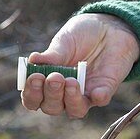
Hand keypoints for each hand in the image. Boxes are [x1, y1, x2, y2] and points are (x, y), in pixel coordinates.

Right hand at [20, 13, 139, 118]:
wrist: (108, 27)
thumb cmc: (81, 36)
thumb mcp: (64, 42)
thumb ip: (51, 56)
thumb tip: (32, 61)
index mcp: (47, 82)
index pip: (33, 99)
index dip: (31, 93)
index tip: (34, 76)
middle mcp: (64, 93)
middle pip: (52, 107)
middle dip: (51, 94)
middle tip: (54, 77)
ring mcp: (85, 94)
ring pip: (75, 110)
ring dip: (70, 99)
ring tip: (70, 81)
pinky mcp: (104, 90)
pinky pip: (101, 100)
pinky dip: (98, 97)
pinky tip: (96, 92)